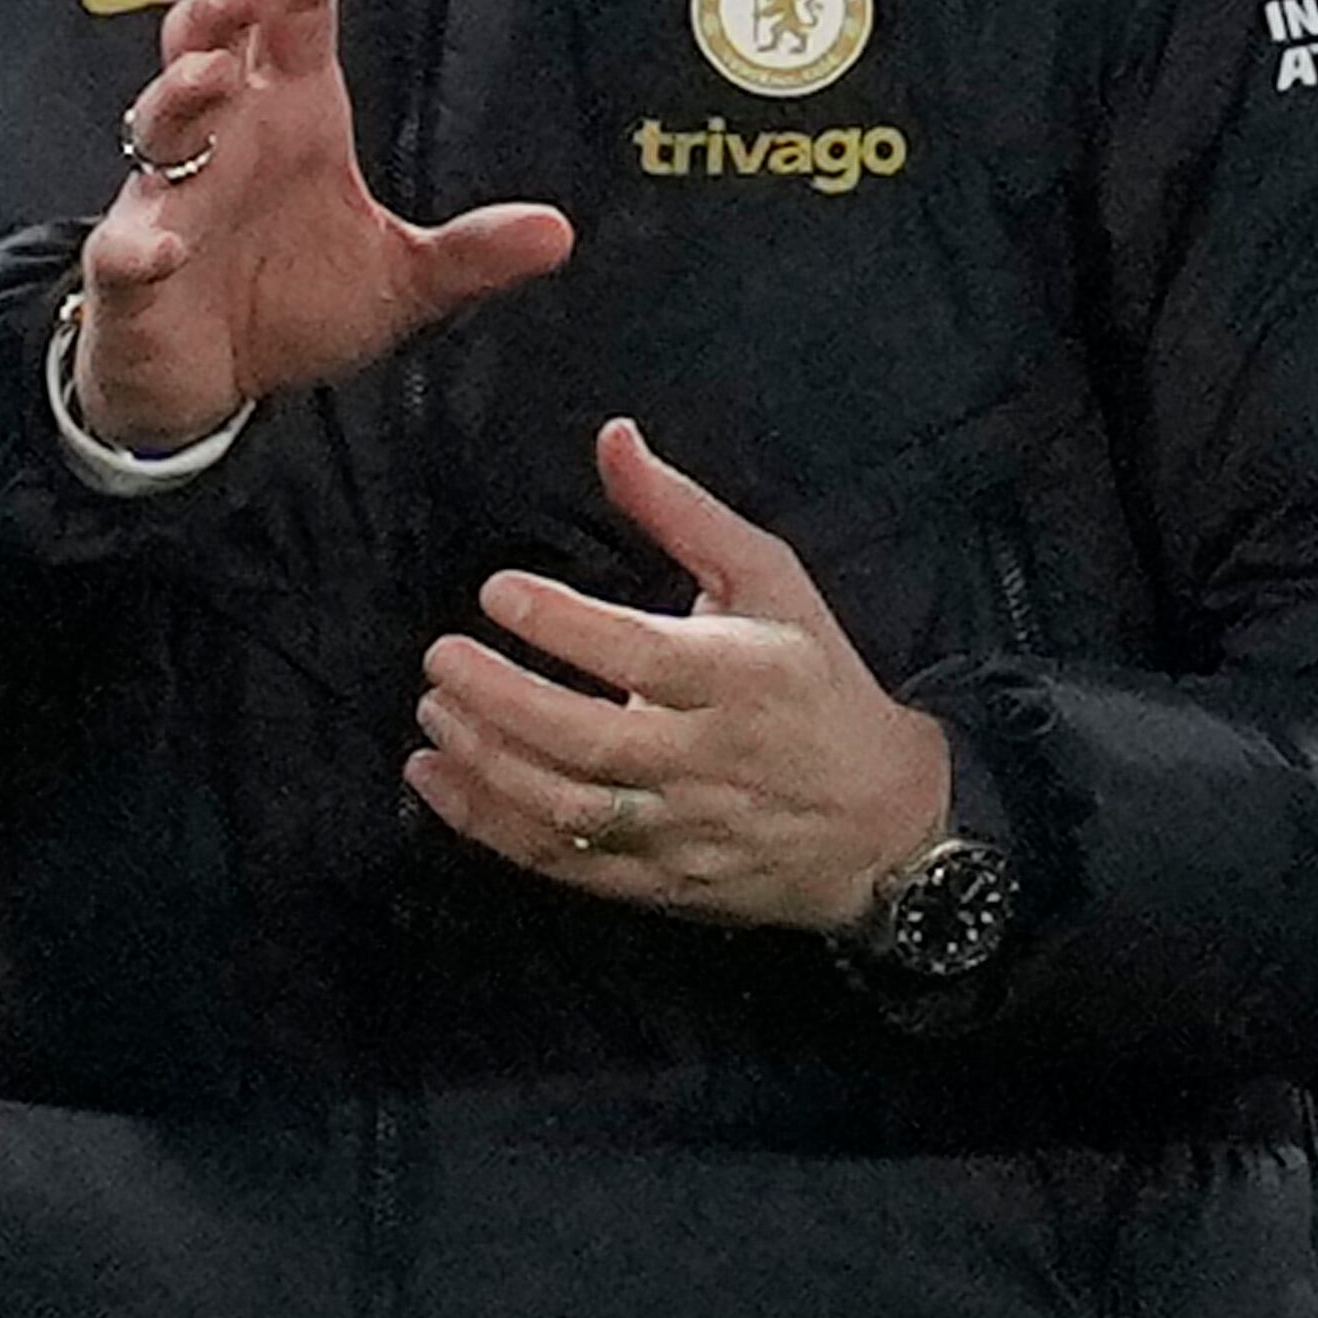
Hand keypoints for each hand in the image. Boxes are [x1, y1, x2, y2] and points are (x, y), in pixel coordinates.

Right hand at [68, 0, 569, 452]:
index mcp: (290, 116)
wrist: (208, 379)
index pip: (296, 21)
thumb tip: (559, 231)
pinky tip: (160, 249)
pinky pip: (124, 247)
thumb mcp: (396, 280)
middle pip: (208, 44)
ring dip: (180, 94)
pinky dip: (138, 245)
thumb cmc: (291, 302)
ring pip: (158, 121)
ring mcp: (168, 197)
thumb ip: (468, 254)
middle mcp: (223, 138)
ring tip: (214, 76)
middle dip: (222, 7)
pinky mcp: (129, 266)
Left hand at [403, 416, 954, 934]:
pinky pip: (563, 862)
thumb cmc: (815, 680)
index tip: (496, 591)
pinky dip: (488, 826)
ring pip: (567, 807)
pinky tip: (436, 781)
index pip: (639, 653)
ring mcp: (683, 828)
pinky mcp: (659, 880)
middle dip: (501, 699)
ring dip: (485, 763)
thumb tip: (612, 436)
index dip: (559, 623)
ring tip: (434, 712)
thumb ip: (682, 511)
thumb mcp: (769, 580)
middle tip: (440, 657)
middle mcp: (710, 759)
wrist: (883, 821)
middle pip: (589, 739)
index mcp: (742, 677)